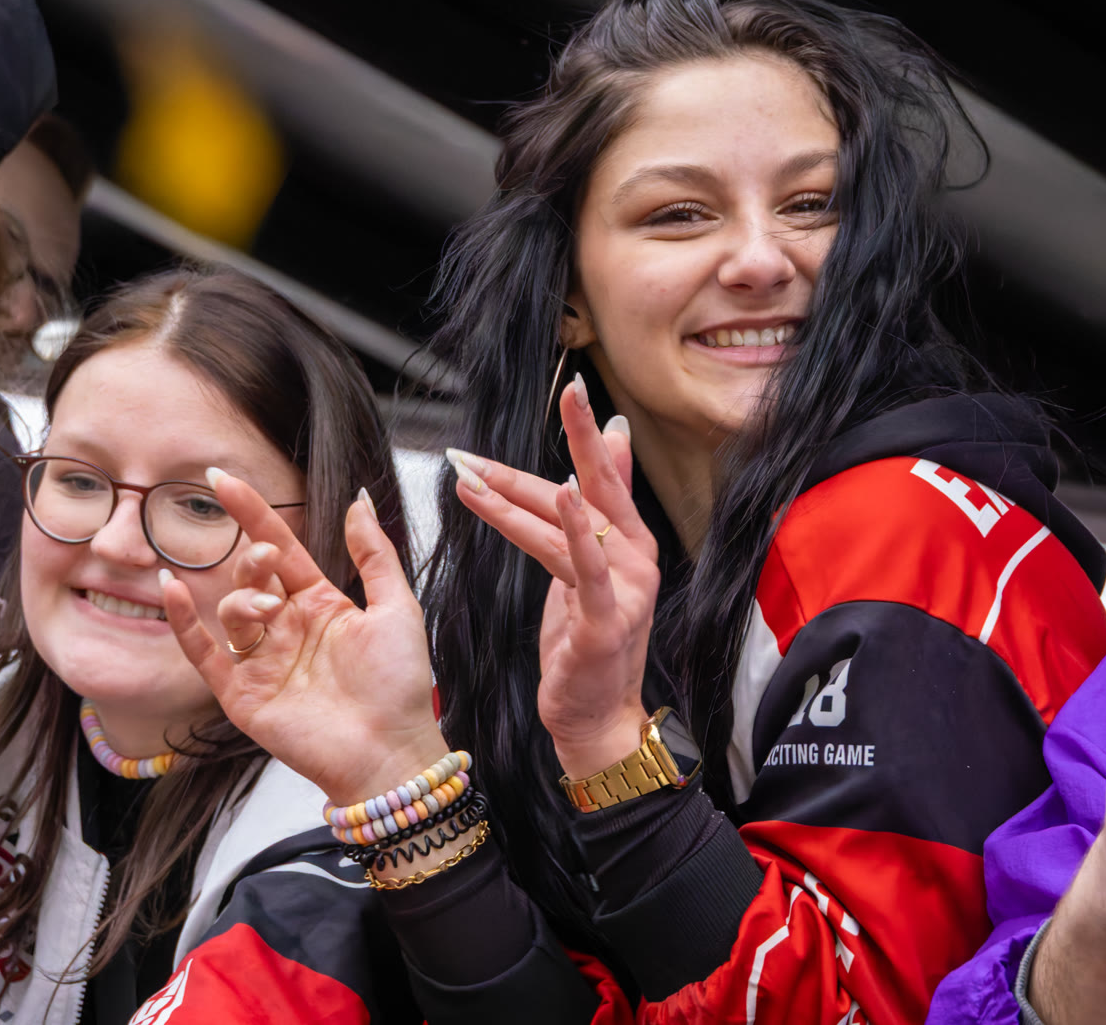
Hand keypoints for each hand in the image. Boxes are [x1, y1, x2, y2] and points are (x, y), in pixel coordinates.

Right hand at [162, 476, 447, 806]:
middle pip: (252, 577)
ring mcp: (261, 661)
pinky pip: (203, 652)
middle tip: (269, 560)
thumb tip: (358, 500)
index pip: (280, 547)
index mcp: (320, 605)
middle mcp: (286, 629)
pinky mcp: (242, 694)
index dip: (253, 514)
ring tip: (269, 610)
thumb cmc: (399, 686)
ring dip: (242, 599)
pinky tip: (173, 590)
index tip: (223, 480)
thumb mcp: (396, 607)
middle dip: (254, 560)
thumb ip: (374, 554)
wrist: (390, 749)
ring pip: (231, 611)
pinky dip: (184, 622)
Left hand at [447, 376, 657, 776]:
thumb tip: (610, 445)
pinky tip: (565, 493)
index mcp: (630, 542)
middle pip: (592, 489)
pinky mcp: (605, 618)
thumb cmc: (587, 642)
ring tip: (470, 472)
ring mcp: (625, 588)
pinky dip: (575, 526)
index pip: (606, 476)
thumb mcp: (588, 568)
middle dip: (569, 441)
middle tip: (559, 397)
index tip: (574, 390)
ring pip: (564, 526)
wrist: (595, 717)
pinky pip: (585, 565)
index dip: (588, 433)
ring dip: (515, 495)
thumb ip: (596, 509)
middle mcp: (635, 557)